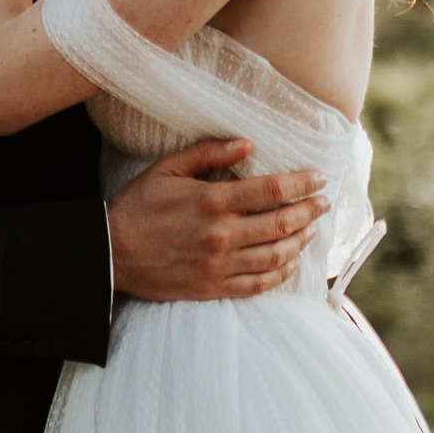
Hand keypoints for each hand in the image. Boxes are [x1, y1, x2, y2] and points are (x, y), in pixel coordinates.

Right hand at [108, 141, 328, 302]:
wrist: (109, 254)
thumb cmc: (136, 207)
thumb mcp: (167, 169)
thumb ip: (208, 154)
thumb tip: (246, 144)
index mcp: (211, 201)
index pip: (271, 190)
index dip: (302, 183)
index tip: (319, 178)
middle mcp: (221, 235)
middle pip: (282, 223)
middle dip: (310, 211)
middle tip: (324, 203)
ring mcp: (219, 265)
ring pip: (276, 255)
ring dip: (300, 241)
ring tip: (312, 230)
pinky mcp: (213, 288)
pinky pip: (257, 285)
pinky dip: (280, 275)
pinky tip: (290, 265)